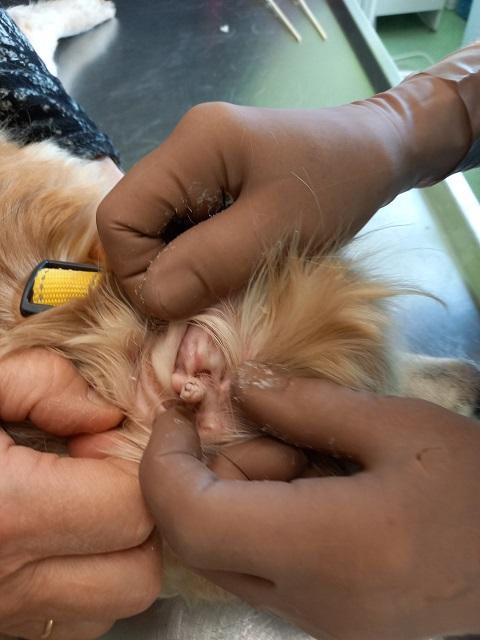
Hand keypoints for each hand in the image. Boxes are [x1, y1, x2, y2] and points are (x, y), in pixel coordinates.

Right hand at [0, 349, 161, 639]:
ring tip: (78, 505)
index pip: (130, 507)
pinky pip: (73, 622)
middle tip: (98, 474)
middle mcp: (8, 583)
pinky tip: (54, 538)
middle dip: (139, 515)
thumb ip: (42, 385)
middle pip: (138, 570)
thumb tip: (103, 416)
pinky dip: (85, 582)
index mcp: (8, 514)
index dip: (131, 466)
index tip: (98, 442)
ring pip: (113, 605)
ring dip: (117, 553)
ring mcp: (3, 618)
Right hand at [98, 44, 479, 319]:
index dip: (135, 270)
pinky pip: (184, 225)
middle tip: (206, 296)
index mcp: (193, 145)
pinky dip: (198, 254)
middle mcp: (183, 146)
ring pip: (157, 228)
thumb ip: (210, 263)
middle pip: (133, 222)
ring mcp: (197, 162)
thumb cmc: (339, 186)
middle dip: (160, 269)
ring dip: (182, 264)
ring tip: (225, 280)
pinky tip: (231, 263)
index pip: (118, 217)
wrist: (380, 153)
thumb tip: (151, 298)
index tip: (180, 302)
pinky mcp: (214, 178)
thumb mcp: (277, 230)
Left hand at [139, 374, 479, 639]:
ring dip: (245, 493)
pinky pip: (262, 568)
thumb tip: (239, 385)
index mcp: (327, 547)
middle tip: (273, 428)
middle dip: (212, 471)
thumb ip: (307, 405)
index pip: (194, 519)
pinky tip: (324, 488)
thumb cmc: (477, 488)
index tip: (177, 413)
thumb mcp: (399, 427)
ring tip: (316, 457)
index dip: (164, 462)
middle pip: (202, 538)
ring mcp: (315, 623)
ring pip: (228, 554)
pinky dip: (269, 518)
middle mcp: (307, 603)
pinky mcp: (326, 623)